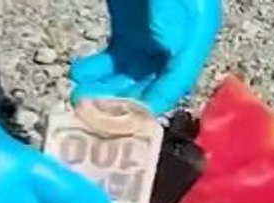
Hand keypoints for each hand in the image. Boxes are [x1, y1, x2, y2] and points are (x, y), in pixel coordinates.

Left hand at [69, 0, 221, 115]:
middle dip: (119, 99)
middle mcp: (174, 40)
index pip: (176, 81)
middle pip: (148, 83)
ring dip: (103, 88)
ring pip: (126, 75)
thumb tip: (163, 59)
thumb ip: (167, 27)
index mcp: (194, 32)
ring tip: (79, 91)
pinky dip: (95, 69)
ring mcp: (150, 36)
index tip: (126, 120)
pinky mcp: (129, 30)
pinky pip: (113, 59)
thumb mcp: (167, 1)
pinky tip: (79, 70)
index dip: (152, 102)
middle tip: (91, 109)